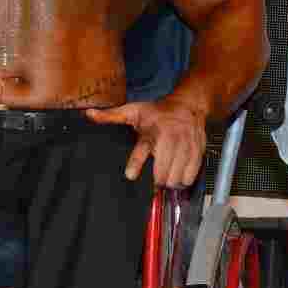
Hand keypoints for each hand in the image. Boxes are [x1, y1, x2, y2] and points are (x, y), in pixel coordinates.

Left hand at [85, 96, 207, 188]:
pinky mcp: (198, 151)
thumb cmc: (157, 111)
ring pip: (177, 177)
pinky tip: (179, 175)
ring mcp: (186, 145)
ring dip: (171, 181)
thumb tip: (88, 114)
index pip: (143, 148)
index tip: (129, 175)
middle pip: (163, 171)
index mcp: (152, 130)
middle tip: (155, 179)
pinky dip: (183, 180)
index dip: (136, 163)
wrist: (188, 105)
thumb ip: (111, 116)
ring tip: (167, 176)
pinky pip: (191, 175)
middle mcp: (170, 138)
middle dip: (158, 180)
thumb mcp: (133, 110)